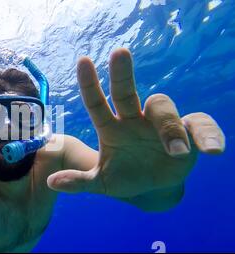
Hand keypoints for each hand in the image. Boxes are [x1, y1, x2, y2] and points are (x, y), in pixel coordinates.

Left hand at [48, 48, 224, 198]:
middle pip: (127, 92)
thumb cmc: (125, 178)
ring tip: (175, 151)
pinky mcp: (188, 134)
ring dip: (169, 127)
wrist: (153, 189)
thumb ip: (79, 182)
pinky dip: (208, 135)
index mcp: (111, 128)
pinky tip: (212, 150)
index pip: (96, 103)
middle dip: (122, 74)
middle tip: (119, 53)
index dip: (89, 84)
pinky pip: (200, 125)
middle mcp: (134, 120)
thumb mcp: (101, 183)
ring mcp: (160, 125)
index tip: (82, 61)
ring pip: (162, 108)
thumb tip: (52, 182)